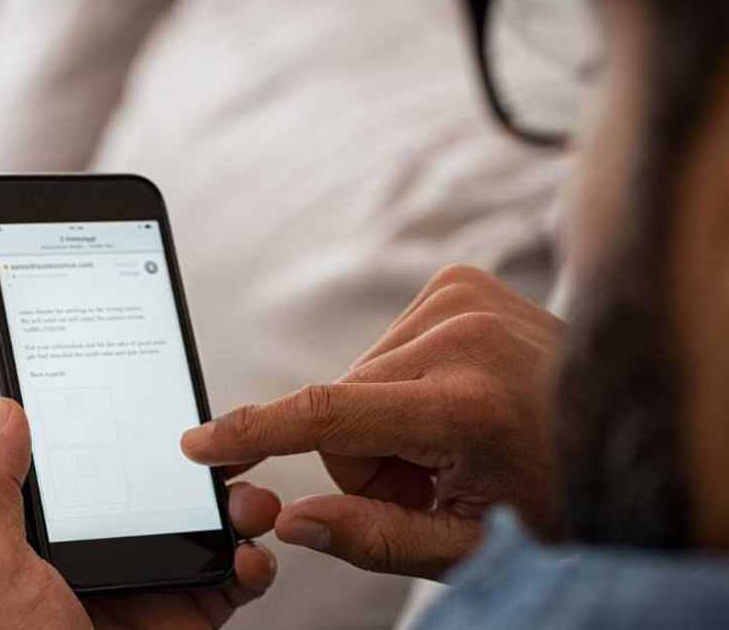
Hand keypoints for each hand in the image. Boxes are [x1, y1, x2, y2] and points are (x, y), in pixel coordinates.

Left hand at [0, 398, 279, 628]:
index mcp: (49, 539)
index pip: (90, 464)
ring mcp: (152, 590)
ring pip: (207, 526)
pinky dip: (255, 563)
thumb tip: (3, 409)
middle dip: (199, 462)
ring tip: (249, 501)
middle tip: (223, 443)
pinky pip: (236, 580)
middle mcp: (105, 557)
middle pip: (160, 488)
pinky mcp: (190, 621)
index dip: (119, 426)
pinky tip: (249, 559)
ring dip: (239, 504)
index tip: (150, 390)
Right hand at [181, 265, 563, 578]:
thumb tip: (291, 522)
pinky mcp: (460, 282)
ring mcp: (464, 297)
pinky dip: (402, 383)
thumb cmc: (557, 497)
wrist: (629, 429)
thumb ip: (374, 538)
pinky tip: (454, 399)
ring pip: (356, 377)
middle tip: (434, 477)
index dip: (254, 432)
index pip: (329, 415)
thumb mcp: (471, 546)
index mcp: (468, 404)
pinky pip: (383, 345)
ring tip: (453, 439)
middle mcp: (463, 334)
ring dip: (386, 419)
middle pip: (339, 407)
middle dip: (367, 456)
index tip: (199, 443)